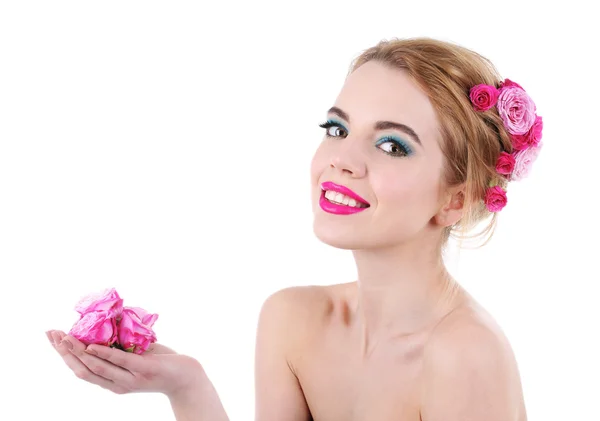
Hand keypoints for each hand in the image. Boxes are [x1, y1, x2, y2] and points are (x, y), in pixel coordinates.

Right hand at [46, 330, 205, 398]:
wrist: (187, 379)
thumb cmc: (161, 364)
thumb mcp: (135, 354)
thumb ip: (120, 346)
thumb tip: (105, 323)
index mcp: (112, 381)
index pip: (80, 370)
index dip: (63, 354)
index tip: (52, 337)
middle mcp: (117, 384)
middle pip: (82, 370)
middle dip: (64, 352)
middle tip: (52, 334)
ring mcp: (130, 379)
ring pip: (97, 367)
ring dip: (78, 352)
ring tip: (66, 337)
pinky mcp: (144, 371)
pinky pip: (120, 361)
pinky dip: (104, 353)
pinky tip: (92, 345)